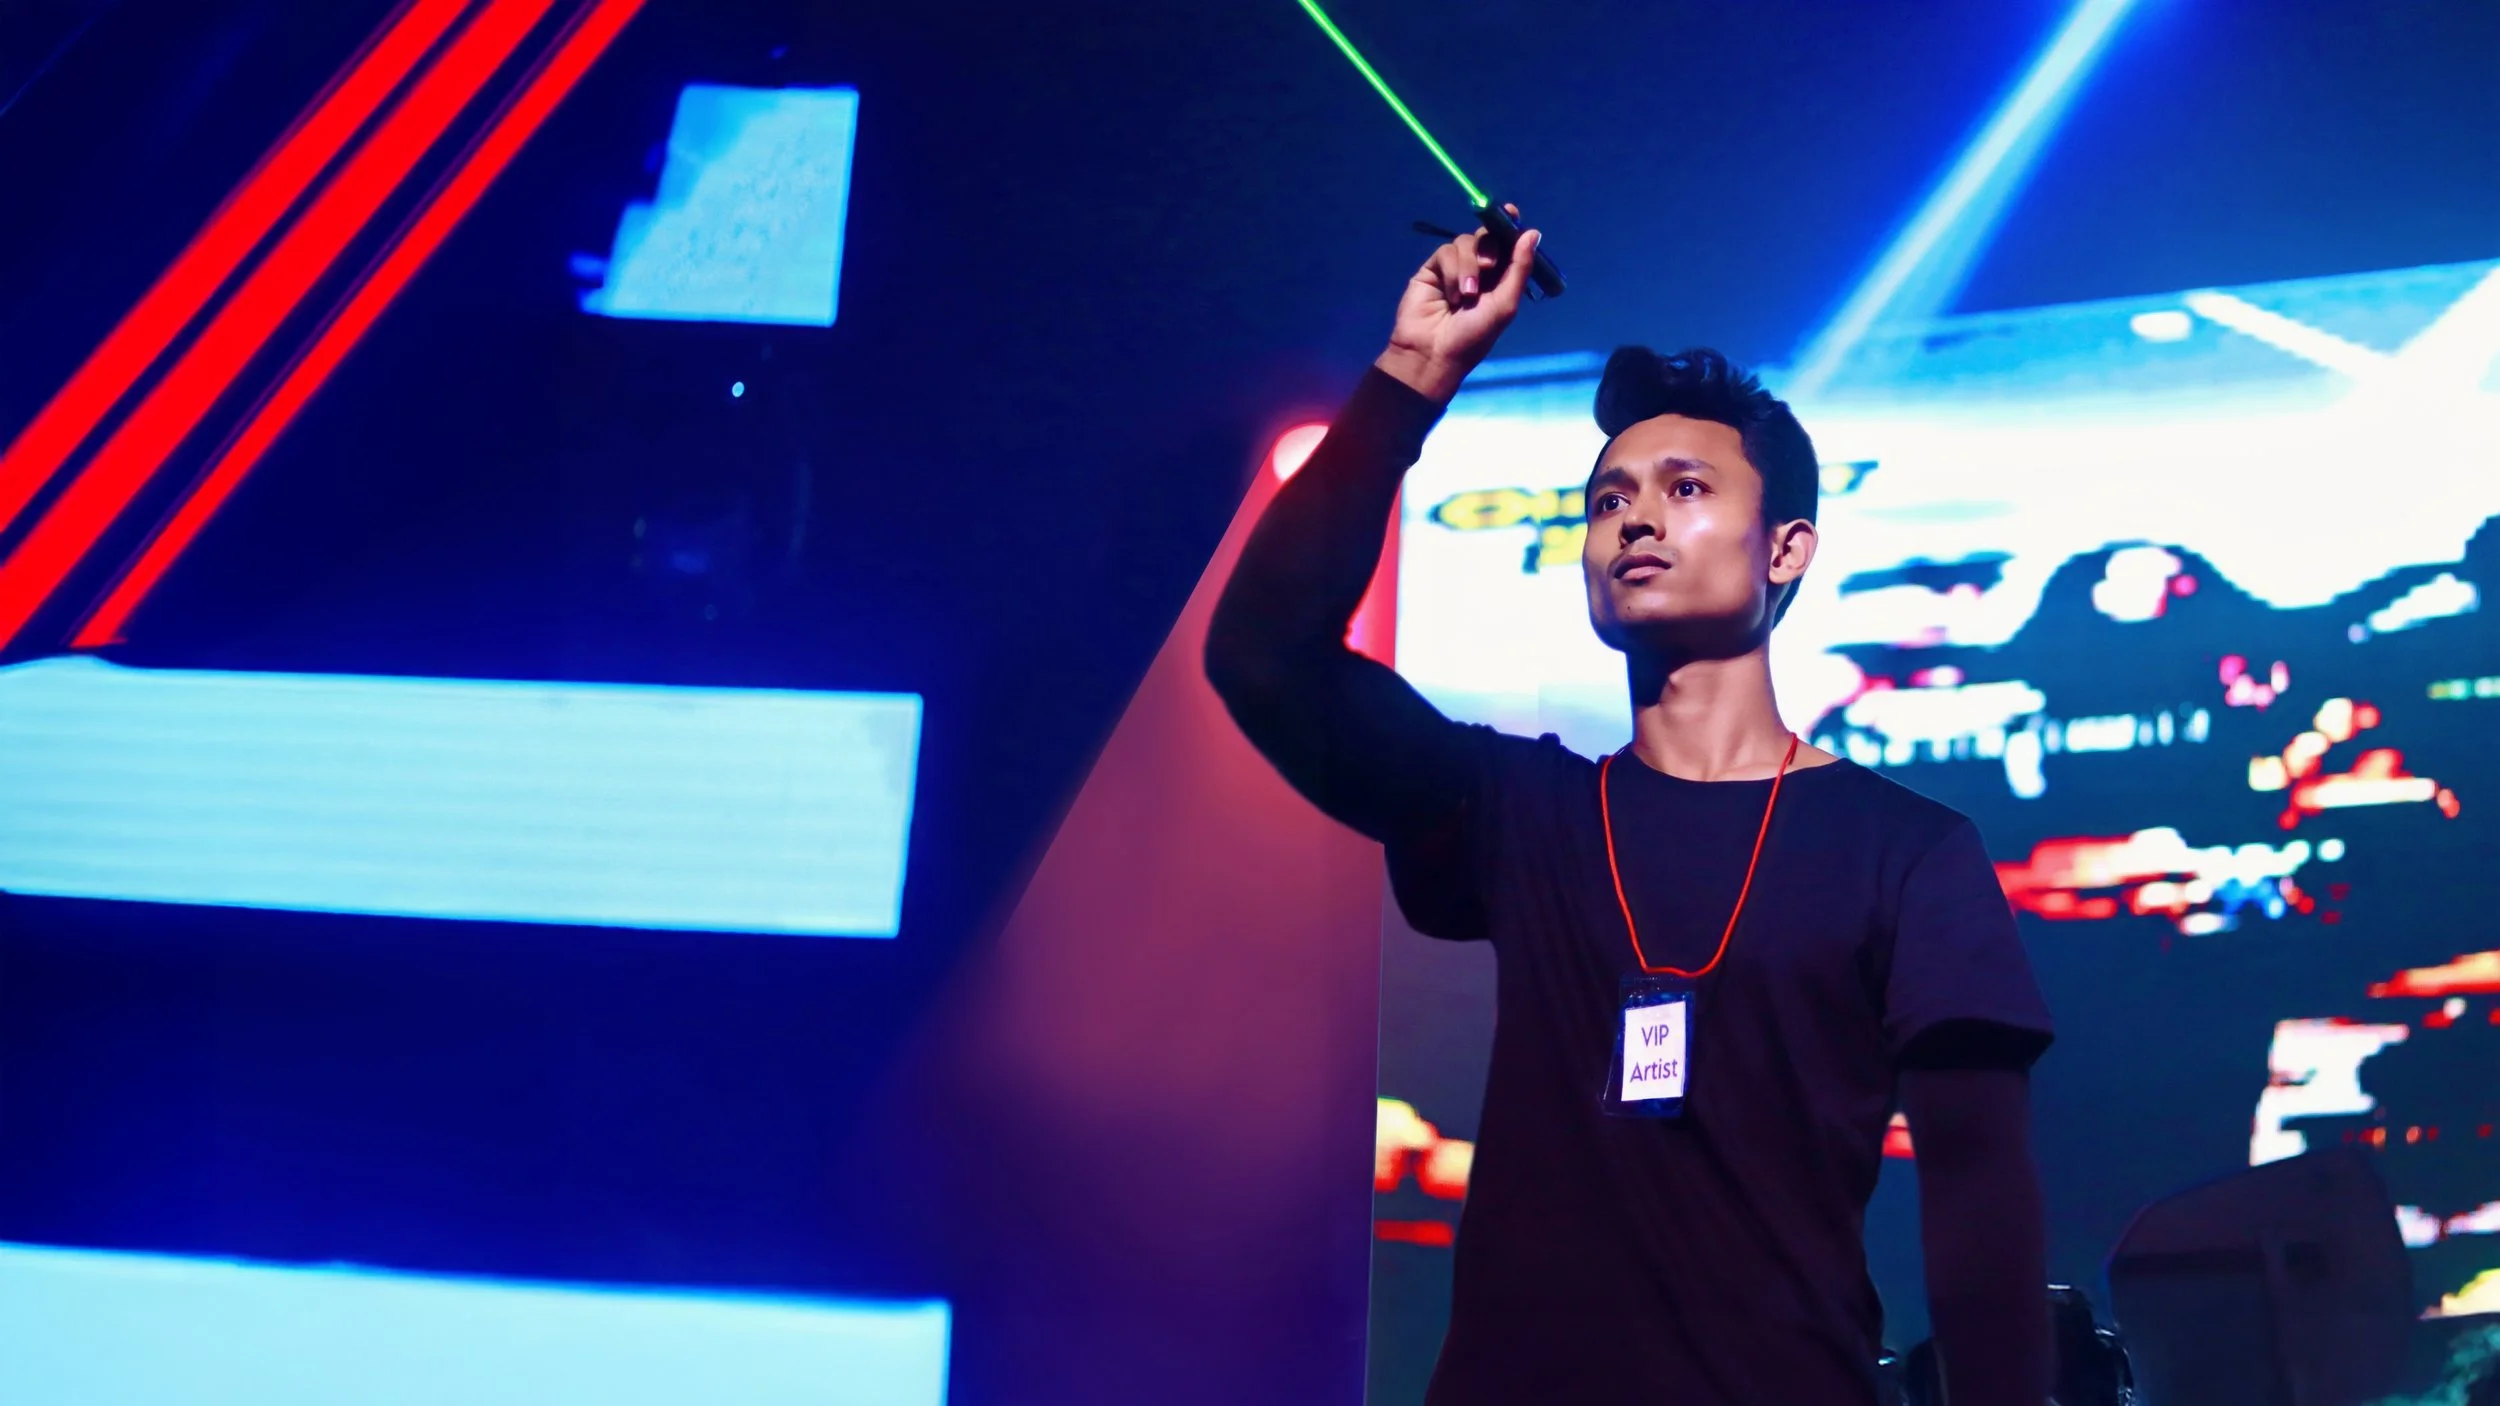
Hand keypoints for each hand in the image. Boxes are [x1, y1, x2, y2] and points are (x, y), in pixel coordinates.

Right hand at [1375, 207, 1539, 403]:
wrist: (1434, 352)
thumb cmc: (1474, 336)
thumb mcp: (1505, 304)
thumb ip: (1519, 268)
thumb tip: (1533, 232)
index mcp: (1500, 278)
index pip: (1507, 244)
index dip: (1509, 226)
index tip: (1512, 213)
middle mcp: (1479, 269)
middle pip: (1486, 236)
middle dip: (1490, 245)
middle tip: (1490, 265)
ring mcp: (1455, 267)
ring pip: (1465, 242)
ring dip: (1470, 266)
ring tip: (1467, 295)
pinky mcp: (1433, 268)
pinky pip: (1446, 252)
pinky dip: (1453, 271)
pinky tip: (1452, 295)